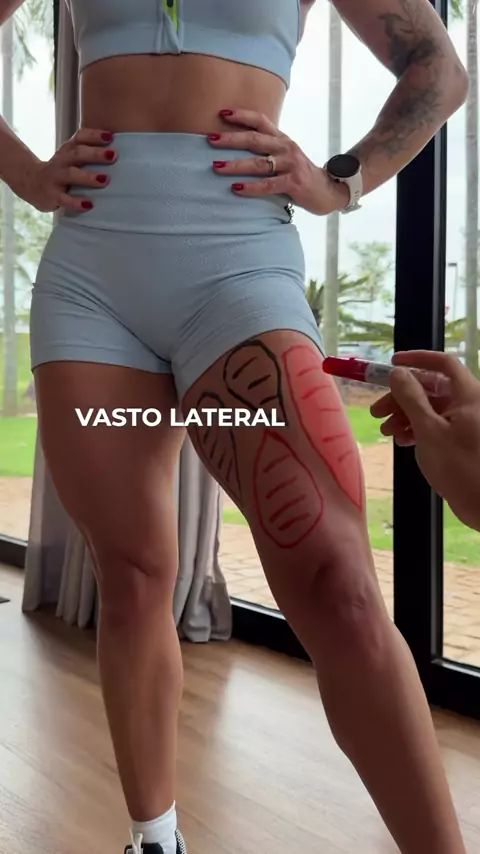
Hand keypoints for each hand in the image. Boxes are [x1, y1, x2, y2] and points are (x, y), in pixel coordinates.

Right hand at [20, 128, 116, 212]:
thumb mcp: (72, 158)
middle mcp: (62, 160)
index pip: (80, 137)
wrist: (33, 183)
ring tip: (105, 179)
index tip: (111, 136)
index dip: (94, 135)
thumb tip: (124, 152)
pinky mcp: (52, 195)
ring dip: (88, 177)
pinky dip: (76, 202)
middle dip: (95, 154)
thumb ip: (90, 153)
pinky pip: (64, 199)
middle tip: (113, 155)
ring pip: (71, 174)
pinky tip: (89, 205)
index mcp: (68, 149)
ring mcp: (56, 178)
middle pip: (77, 153)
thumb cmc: (63, 170)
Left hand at [208, 108, 348, 214]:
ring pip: (258, 163)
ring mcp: (291, 164)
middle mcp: (286, 147)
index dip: (242, 115)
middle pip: (255, 139)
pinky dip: (251, 187)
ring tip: (216, 166)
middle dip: (231, 138)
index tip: (221, 113)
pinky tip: (236, 188)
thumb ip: (268, 150)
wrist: (328, 190)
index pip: (261, 121)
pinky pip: (268, 185)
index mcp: (282, 139)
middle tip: (210, 139)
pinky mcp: (294, 183)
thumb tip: (238, 146)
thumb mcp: (285, 157)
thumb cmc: (300, 175)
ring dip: (235, 164)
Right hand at [370, 350, 479, 531]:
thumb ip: (411, 398)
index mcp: (468, 395)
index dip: (418, 359)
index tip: (393, 363)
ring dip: (406, 415)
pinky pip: (436, 425)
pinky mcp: (461, 440)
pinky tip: (402, 440)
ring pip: (431, 408)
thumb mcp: (428, 430)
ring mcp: (465, 422)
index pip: (443, 364)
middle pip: (431, 388)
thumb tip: (398, 373)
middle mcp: (469, 404)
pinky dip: (417, 429)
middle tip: (377, 411)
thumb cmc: (459, 466)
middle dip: (402, 396)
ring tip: (387, 431)